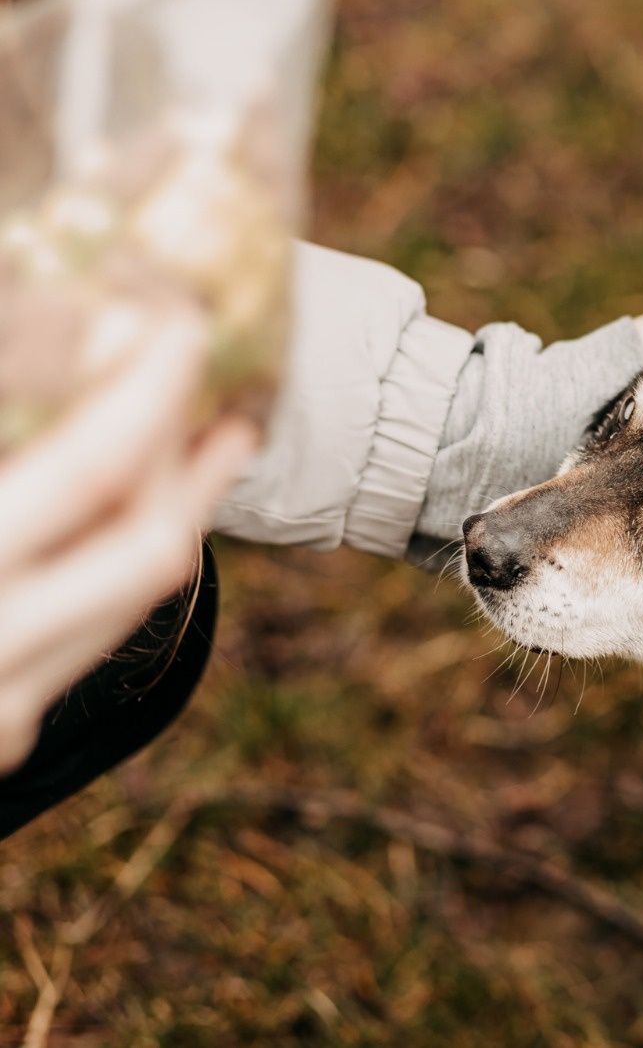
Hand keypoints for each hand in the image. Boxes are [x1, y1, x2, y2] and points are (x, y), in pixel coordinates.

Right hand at [0, 310, 254, 772]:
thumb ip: (3, 399)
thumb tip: (58, 326)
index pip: (86, 473)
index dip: (149, 389)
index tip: (180, 320)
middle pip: (142, 537)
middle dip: (182, 446)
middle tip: (205, 373)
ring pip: (139, 592)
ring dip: (180, 501)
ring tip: (209, 433)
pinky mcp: (0, 735)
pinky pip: (101, 630)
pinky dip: (132, 557)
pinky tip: (151, 508)